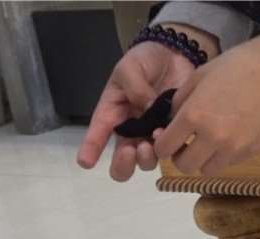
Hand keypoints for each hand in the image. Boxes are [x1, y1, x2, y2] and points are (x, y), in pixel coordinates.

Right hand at [77, 25, 217, 181]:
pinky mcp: (174, 133)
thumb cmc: (144, 60)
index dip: (90, 150)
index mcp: (113, 113)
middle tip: (129, 152)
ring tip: (151, 140)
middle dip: (123, 164)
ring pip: (146, 162)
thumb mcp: (130, 68)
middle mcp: (131, 130)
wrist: (174, 53)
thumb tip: (147, 110)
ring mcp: (153, 134)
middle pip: (123, 162)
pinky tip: (171, 136)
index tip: (85, 162)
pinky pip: (171, 151)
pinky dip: (169, 149)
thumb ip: (135, 88)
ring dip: (146, 158)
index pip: (98, 135)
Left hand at [155, 12, 259, 175]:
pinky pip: (228, 163)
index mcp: (194, 117)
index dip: (162, 144)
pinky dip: (223, 155)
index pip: (164, 148)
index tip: (166, 138)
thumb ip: (178, 104)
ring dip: (203, 160)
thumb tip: (168, 124)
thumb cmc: (233, 67)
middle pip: (184, 166)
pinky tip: (230, 135)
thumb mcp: (197, 78)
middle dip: (180, 156)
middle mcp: (212, 138)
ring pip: (207, 170)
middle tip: (186, 143)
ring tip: (208, 142)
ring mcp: (234, 148)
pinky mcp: (251, 151)